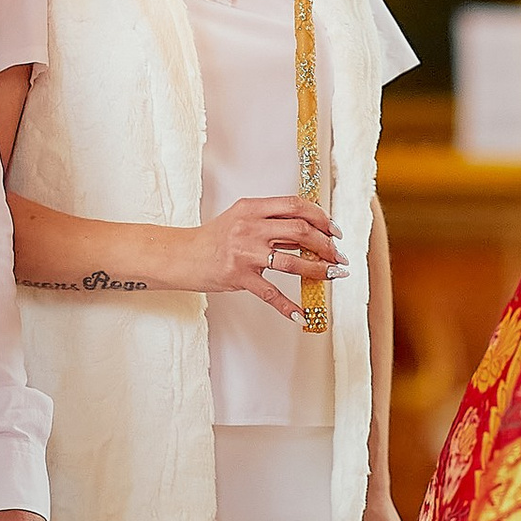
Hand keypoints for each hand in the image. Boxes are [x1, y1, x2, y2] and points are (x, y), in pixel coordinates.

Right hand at [185, 195, 343, 323]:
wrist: (183, 255)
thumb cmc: (214, 238)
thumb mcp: (241, 219)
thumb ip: (270, 221)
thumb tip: (307, 229)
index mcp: (252, 208)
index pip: (295, 205)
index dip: (321, 216)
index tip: (333, 230)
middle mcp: (250, 228)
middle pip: (300, 231)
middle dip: (326, 244)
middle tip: (338, 256)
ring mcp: (245, 253)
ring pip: (292, 261)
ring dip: (319, 270)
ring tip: (333, 275)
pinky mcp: (239, 277)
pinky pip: (271, 294)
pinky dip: (289, 307)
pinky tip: (303, 315)